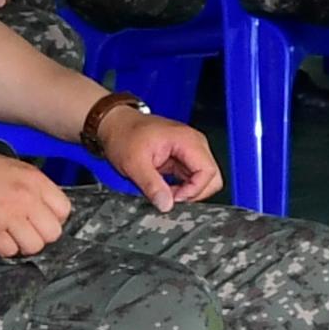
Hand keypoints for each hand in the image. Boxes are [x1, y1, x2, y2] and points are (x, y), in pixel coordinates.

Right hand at [0, 147, 68, 256]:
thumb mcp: (19, 170)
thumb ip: (36, 189)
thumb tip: (47, 209)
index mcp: (37, 182)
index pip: (64, 211)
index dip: (54, 219)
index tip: (41, 220)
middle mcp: (27, 198)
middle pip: (53, 233)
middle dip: (41, 236)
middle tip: (27, 231)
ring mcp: (8, 214)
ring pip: (33, 246)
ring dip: (23, 245)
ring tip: (11, 236)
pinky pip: (8, 251)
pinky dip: (3, 249)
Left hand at [103, 109, 220, 210]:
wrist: (115, 124)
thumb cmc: (125, 135)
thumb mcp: (134, 163)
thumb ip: (152, 185)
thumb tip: (166, 205)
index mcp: (188, 141)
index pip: (208, 172)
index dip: (193, 190)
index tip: (173, 198)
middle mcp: (195, 144)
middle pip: (212, 177)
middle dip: (194, 192)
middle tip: (170, 198)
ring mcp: (190, 151)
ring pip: (203, 179)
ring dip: (186, 191)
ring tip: (163, 192)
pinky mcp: (183, 158)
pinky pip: (191, 178)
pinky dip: (181, 187)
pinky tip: (163, 188)